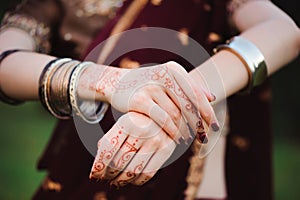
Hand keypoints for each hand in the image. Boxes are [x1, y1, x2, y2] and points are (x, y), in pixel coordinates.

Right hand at [79, 61, 218, 142]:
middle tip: (203, 138)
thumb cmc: (147, 83)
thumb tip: (212, 97)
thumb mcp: (168, 80)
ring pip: (176, 115)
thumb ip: (189, 87)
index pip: (196, 94)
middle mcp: (164, 75)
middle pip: (189, 105)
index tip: (215, 127)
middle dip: (198, 125)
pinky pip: (162, 119)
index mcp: (174, 69)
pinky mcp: (140, 100)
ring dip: (184, 130)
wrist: (117, 82)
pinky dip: (171, 131)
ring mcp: (151, 87)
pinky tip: (176, 139)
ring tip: (187, 139)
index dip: (208, 112)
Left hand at [89, 112, 177, 185]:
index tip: (93, 175)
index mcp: (127, 121)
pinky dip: (137, 181)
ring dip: (121, 181)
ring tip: (115, 182)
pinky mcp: (167, 149)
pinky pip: (149, 173)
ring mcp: (156, 140)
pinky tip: (130, 180)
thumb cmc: (136, 121)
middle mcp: (143, 130)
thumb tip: (98, 169)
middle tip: (104, 178)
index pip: (108, 148)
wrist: (162, 113)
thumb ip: (110, 141)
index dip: (99, 165)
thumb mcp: (122, 124)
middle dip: (108, 174)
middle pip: (120, 162)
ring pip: (133, 170)